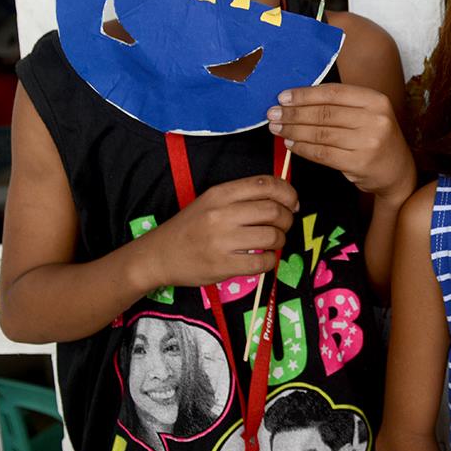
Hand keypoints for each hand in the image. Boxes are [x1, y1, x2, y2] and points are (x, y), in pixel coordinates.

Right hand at [142, 176, 296, 287]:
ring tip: (274, 242)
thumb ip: (243, 196)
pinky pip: (262, 262)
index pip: (266, 184)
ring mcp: (221, 241)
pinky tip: (265, 258)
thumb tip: (284, 199)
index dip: (288, 192)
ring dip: (281, 240)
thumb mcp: (211, 201)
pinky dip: (271, 260)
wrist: (158, 255)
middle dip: (288, 218)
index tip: (292, 202)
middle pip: (274, 210)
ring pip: (272, 236)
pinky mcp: (223, 265)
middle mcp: (221, 214)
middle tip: (285, 225)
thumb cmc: (190, 227)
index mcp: (220, 193)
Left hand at [268, 83, 412, 202]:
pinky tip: (291, 144)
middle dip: (294, 113)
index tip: (283, 97)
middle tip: (273, 114)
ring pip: (321, 133)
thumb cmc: (375, 138)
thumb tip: (298, 98)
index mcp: (375, 100)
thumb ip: (340, 104)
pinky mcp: (359, 163)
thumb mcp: (367, 114)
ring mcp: (368, 141)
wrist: (397, 171)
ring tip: (277, 128)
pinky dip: (303, 148)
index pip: (333, 92)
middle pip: (325, 113)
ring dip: (294, 130)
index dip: (305, 94)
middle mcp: (375, 118)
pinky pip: (322, 153)